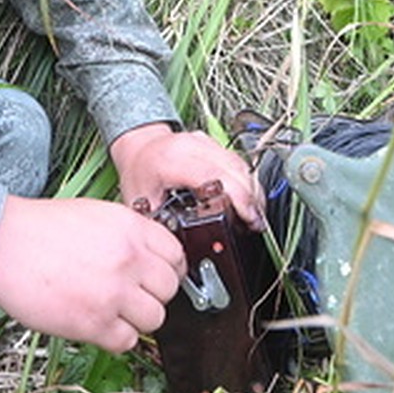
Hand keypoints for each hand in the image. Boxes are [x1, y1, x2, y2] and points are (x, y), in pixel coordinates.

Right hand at [0, 194, 186, 351]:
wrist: (5, 245)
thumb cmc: (43, 228)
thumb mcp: (98, 214)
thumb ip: (130, 234)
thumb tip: (153, 259)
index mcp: (131, 228)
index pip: (176, 254)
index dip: (170, 268)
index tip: (159, 276)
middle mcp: (129, 258)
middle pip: (169, 289)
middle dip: (154, 295)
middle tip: (134, 295)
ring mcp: (113, 292)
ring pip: (154, 319)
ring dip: (137, 319)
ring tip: (114, 311)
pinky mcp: (93, 323)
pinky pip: (126, 341)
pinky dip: (116, 337)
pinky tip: (98, 324)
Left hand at [109, 123, 265, 231]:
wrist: (139, 147)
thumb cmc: (139, 172)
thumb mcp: (142, 203)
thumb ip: (162, 225)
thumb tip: (178, 250)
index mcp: (171, 161)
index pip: (214, 176)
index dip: (236, 197)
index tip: (248, 218)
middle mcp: (191, 146)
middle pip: (234, 170)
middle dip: (250, 199)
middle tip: (255, 223)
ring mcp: (204, 142)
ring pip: (240, 164)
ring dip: (252, 190)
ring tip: (254, 214)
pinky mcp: (213, 143)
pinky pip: (237, 160)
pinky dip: (246, 180)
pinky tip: (248, 197)